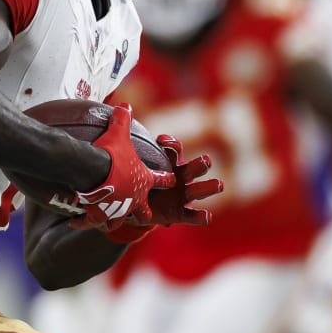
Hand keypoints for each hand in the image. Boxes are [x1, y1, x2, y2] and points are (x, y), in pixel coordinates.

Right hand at [68, 105, 176, 231]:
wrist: (94, 168)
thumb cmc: (111, 150)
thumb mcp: (118, 132)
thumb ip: (123, 119)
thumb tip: (125, 106)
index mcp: (143, 180)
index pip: (162, 180)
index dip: (166, 179)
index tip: (171, 180)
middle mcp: (134, 199)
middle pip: (144, 212)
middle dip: (144, 213)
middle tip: (142, 213)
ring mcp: (117, 210)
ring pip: (117, 222)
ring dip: (112, 221)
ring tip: (105, 221)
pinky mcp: (100, 215)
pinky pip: (91, 222)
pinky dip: (83, 223)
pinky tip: (75, 223)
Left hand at [104, 135, 224, 242]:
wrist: (140, 207)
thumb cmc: (140, 181)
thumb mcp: (132, 165)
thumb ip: (123, 143)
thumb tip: (112, 115)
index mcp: (171, 163)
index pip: (175, 149)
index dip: (171, 144)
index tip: (161, 141)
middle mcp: (182, 177)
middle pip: (194, 167)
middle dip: (201, 164)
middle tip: (206, 160)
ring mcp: (184, 196)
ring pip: (199, 190)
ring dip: (209, 187)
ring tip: (218, 184)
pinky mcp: (181, 213)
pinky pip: (192, 216)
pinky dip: (200, 216)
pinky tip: (206, 216)